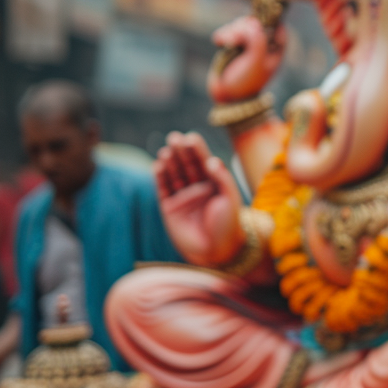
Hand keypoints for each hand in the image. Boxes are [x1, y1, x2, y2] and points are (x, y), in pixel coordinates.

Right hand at [155, 132, 244, 266]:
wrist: (217, 250)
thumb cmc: (228, 223)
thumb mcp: (230, 198)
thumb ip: (222, 178)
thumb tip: (211, 160)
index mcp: (214, 183)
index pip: (204, 161)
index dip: (197, 149)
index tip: (191, 137)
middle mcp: (197, 188)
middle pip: (187, 165)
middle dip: (181, 151)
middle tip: (174, 137)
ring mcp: (183, 197)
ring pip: (174, 175)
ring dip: (170, 162)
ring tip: (166, 151)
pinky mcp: (170, 208)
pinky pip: (163, 190)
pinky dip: (160, 178)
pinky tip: (157, 166)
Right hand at [208, 15, 285, 102]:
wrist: (226, 95)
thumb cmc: (246, 81)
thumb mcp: (256, 62)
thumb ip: (258, 41)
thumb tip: (253, 23)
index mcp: (276, 50)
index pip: (278, 26)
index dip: (267, 21)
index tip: (255, 25)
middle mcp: (263, 45)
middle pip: (256, 22)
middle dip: (244, 27)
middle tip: (236, 38)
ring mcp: (247, 45)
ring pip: (240, 25)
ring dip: (232, 30)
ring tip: (227, 43)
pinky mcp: (232, 45)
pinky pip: (228, 31)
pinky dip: (223, 34)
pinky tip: (218, 43)